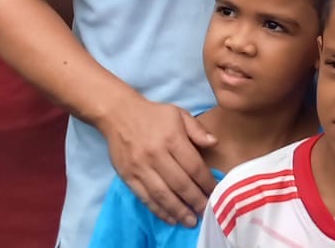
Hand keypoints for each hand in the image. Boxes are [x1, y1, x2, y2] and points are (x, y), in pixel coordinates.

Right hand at [101, 95, 217, 226]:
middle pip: (180, 184)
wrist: (118, 114)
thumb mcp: (178, 114)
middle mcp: (156, 154)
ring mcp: (140, 167)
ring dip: (178, 211)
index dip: (206, 183)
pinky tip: (170, 218)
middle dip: (195, 201)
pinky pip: (145, 197)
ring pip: (162, 194)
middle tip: (206, 212)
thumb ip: (197, 129)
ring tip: (190, 221)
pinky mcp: (127, 176)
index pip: (194, 166)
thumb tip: (214, 143)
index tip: (215, 193)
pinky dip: (158, 210)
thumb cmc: (153, 115)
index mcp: (172, 138)